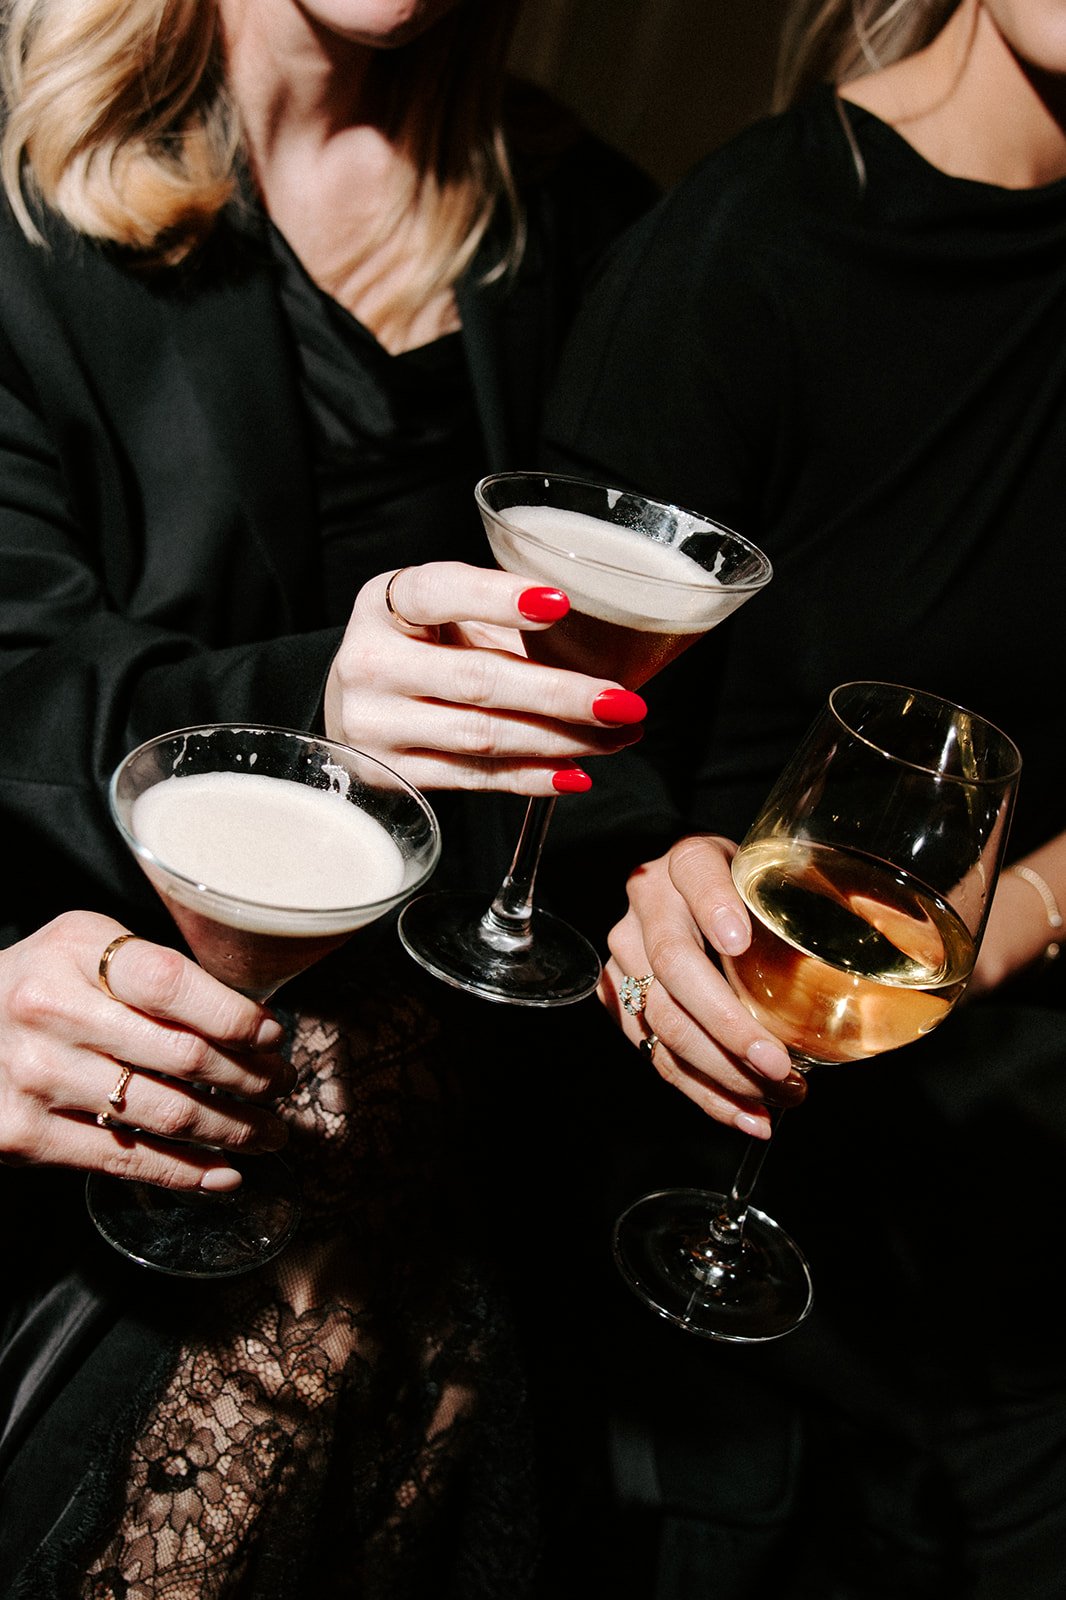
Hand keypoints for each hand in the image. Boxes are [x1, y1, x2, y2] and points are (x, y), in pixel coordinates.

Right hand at [0, 911, 293, 1189]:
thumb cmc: (41, 984)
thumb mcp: (86, 948)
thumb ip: (154, 973)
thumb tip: (248, 1020)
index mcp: (75, 949)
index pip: (175, 984)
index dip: (237, 1016)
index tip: (273, 1035)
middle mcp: (50, 1010)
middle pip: (182, 1054)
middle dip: (249, 1077)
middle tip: (281, 1085)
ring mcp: (36, 1077)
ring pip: (165, 1113)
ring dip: (233, 1129)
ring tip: (268, 1132)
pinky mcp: (23, 1136)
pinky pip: (125, 1158)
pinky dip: (186, 1172)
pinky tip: (224, 1172)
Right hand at [322, 561, 646, 792]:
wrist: (353, 704)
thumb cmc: (419, 649)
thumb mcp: (446, 617)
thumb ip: (505, 623)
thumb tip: (610, 647)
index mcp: (384, 602)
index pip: (440, 592)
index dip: (498, 598)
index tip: (561, 603)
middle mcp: (369, 661)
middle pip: (477, 678)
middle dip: (561, 693)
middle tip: (624, 701)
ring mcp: (373, 722)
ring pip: (481, 734)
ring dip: (559, 740)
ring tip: (616, 737)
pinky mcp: (388, 773)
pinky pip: (471, 777)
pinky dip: (529, 778)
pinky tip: (574, 773)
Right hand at [598, 834, 803, 1137]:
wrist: (697, 902)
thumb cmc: (754, 893)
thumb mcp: (784, 877)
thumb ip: (827, 896)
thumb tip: (902, 930)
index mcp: (689, 860)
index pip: (696, 873)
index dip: (714, 905)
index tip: (740, 941)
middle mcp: (648, 902)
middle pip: (673, 964)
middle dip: (727, 1023)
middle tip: (777, 1063)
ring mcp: (627, 953)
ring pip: (661, 1018)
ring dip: (721, 1070)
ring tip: (777, 1098)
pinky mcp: (620, 998)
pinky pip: (654, 1053)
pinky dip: (704, 1093)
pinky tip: (748, 1114)